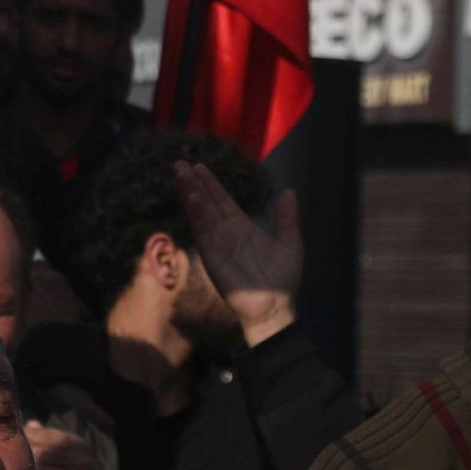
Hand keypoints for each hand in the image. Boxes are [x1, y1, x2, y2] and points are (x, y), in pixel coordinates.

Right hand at [173, 161, 304, 346]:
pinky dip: (197, 215)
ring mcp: (217, 244)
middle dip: (194, 184)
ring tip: (182, 174)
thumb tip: (289, 191)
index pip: (222, 201)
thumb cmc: (282, 278)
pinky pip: (203, 233)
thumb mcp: (290, 243)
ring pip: (201, 214)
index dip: (211, 184)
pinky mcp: (212, 257)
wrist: (275, 305)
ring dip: (191, 194)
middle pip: (206, 203)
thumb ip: (287, 218)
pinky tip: (193, 199)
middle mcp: (226, 233)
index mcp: (242, 228)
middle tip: (181, 163)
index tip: (199, 166)